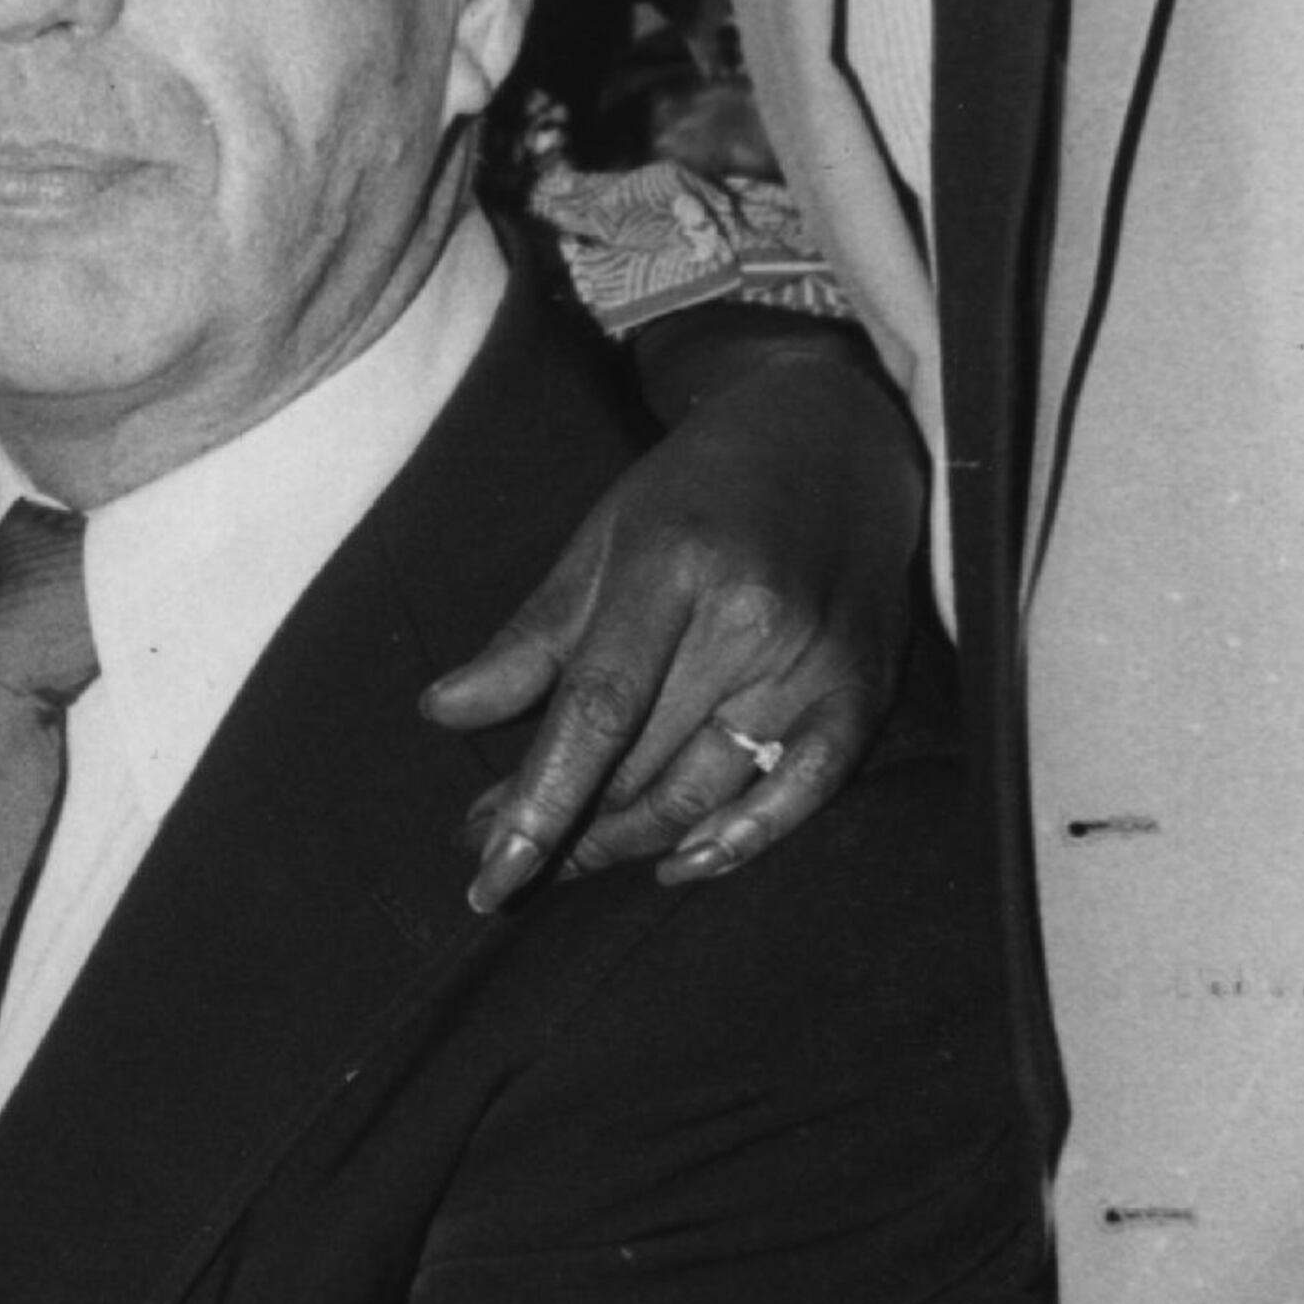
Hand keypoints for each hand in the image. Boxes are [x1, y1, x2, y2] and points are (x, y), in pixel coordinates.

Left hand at [426, 319, 925, 909]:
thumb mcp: (604, 536)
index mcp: (675, 570)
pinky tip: (675, 867)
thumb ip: (531, 634)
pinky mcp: (861, 690)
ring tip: (560, 859)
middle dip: (562, 826)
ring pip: (705, 793)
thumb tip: (442, 713)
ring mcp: (814, 664)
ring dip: (624, 843)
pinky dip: (738, 842)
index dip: (538, 802)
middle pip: (643, 766)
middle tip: (493, 849)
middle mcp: (753, 623)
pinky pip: (800, 793)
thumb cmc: (700, 487)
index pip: (596, 713)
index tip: (484, 870)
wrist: (834, 434)